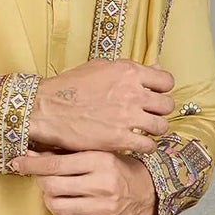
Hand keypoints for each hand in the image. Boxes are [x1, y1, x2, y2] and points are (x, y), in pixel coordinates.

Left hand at [8, 149, 157, 214]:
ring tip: (59, 192)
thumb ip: (66, 154)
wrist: (146, 192)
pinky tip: (71, 204)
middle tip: (45, 178)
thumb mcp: (96, 153)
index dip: (31, 164)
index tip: (17, 162)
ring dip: (51, 199)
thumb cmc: (116, 168)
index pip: (55, 165)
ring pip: (56, 207)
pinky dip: (62, 214)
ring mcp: (104, 208)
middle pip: (51, 187)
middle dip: (42, 182)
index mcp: (100, 161)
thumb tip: (31, 156)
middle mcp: (102, 185)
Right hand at [27, 59, 173, 154]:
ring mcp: (127, 117)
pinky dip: (145, 146)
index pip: (166, 81)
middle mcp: (132, 93)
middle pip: (167, 105)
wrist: (47, 108)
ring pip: (161, 126)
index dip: (162, 90)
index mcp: (129, 72)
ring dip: (154, 130)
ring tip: (143, 131)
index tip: (154, 97)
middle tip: (149, 116)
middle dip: (159, 111)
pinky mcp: (119, 138)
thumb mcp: (101, 68)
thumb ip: (130, 70)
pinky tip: (136, 144)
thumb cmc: (70, 87)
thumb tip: (155, 70)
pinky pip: (148, 145)